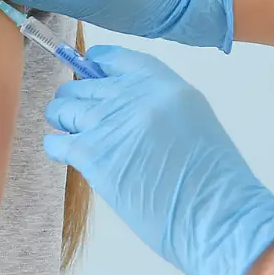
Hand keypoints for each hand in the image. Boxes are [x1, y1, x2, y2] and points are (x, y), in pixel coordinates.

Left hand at [42, 46, 273, 274]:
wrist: (217, 215)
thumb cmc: (212, 182)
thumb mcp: (193, 123)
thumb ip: (157, 107)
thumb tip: (118, 105)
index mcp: (165, 85)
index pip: (117, 59)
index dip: (96, 64)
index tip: (88, 69)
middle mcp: (135, 97)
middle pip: (83, 84)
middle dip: (76, 100)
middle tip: (79, 118)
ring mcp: (111, 124)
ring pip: (63, 108)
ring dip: (64, 122)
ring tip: (73, 138)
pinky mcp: (93, 155)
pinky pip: (57, 142)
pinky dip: (58, 148)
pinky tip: (68, 156)